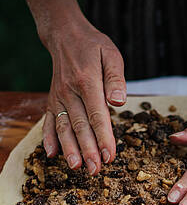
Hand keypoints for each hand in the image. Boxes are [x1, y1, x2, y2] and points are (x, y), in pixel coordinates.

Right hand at [41, 20, 125, 174]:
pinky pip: (49, 120)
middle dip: (88, 150)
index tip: (110, 156)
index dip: (104, 137)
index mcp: (87, 81)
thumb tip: (119, 101)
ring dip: (69, 149)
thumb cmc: (94, 46)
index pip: (97, 115)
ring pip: (64, 127)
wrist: (65, 35)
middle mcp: (70, 91)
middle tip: (95, 170)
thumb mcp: (111, 55)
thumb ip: (116, 79)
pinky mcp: (52, 100)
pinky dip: (49, 137)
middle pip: (80, 125)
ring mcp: (59, 97)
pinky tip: (51, 154)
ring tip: (76, 167)